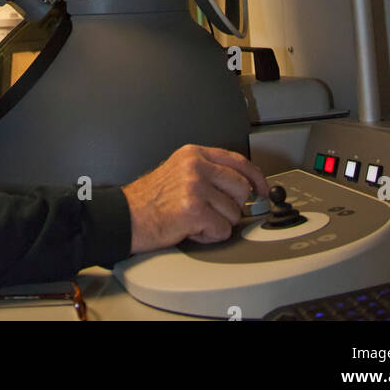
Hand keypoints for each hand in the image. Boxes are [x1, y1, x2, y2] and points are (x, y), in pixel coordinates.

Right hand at [122, 144, 269, 253]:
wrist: (126, 216)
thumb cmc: (150, 200)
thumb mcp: (178, 171)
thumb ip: (208, 172)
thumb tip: (242, 185)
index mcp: (193, 154)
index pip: (238, 160)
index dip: (256, 177)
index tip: (264, 189)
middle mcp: (196, 166)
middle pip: (241, 187)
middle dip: (232, 206)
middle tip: (213, 213)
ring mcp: (196, 187)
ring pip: (234, 212)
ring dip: (218, 223)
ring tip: (195, 220)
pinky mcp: (194, 210)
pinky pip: (222, 230)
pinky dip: (210, 236)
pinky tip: (191, 229)